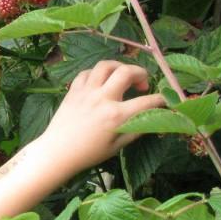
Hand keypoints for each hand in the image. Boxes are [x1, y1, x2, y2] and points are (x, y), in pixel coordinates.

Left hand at [39, 61, 164, 174]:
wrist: (56, 153)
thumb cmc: (88, 154)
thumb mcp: (117, 146)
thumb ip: (136, 130)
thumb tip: (154, 118)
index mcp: (116, 116)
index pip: (147, 101)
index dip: (161, 99)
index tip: (164, 99)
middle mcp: (102, 99)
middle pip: (126, 71)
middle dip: (141, 73)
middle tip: (142, 83)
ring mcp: (86, 92)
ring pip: (105, 65)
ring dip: (118, 67)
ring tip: (122, 76)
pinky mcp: (73, 91)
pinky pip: (86, 72)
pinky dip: (96, 73)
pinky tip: (100, 82)